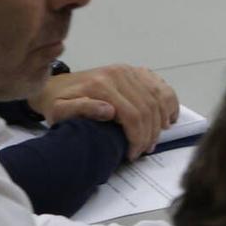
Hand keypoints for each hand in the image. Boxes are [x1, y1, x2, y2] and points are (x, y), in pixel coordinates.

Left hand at [30, 64, 178, 158]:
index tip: (132, 154)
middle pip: (148, 109)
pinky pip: (161, 87)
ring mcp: (130, 71)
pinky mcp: (136, 71)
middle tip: (143, 150)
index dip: (137, 138)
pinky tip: (169, 118)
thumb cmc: (57, 102)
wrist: (55, 85)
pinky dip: (170, 103)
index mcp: (102, 85)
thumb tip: (110, 111)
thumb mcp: (59, 111)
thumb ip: (81, 110)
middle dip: (150, 134)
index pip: (132, 115)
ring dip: (161, 122)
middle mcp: (119, 74)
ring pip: (158, 99)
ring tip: (153, 139)